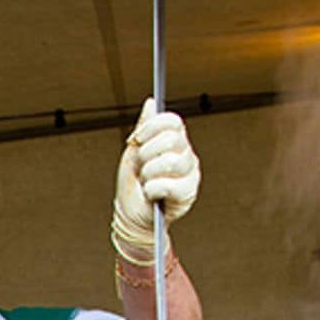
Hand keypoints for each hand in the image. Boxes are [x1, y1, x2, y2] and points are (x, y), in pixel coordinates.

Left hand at [111, 97, 200, 263]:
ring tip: (146, 182)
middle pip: (170, 139)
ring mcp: (189, 172)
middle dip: (146, 155)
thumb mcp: (133, 154)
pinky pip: (168, 184)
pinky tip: (151, 194)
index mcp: (174, 141)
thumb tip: (151, 103)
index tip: (137, 140)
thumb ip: (144, 129)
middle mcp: (185, 153)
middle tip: (141, 168)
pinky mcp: (188, 192)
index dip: (152, 127)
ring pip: (170, 161)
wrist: (130, 216)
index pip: (172, 121)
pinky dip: (152, 189)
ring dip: (149, 173)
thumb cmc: (133, 186)